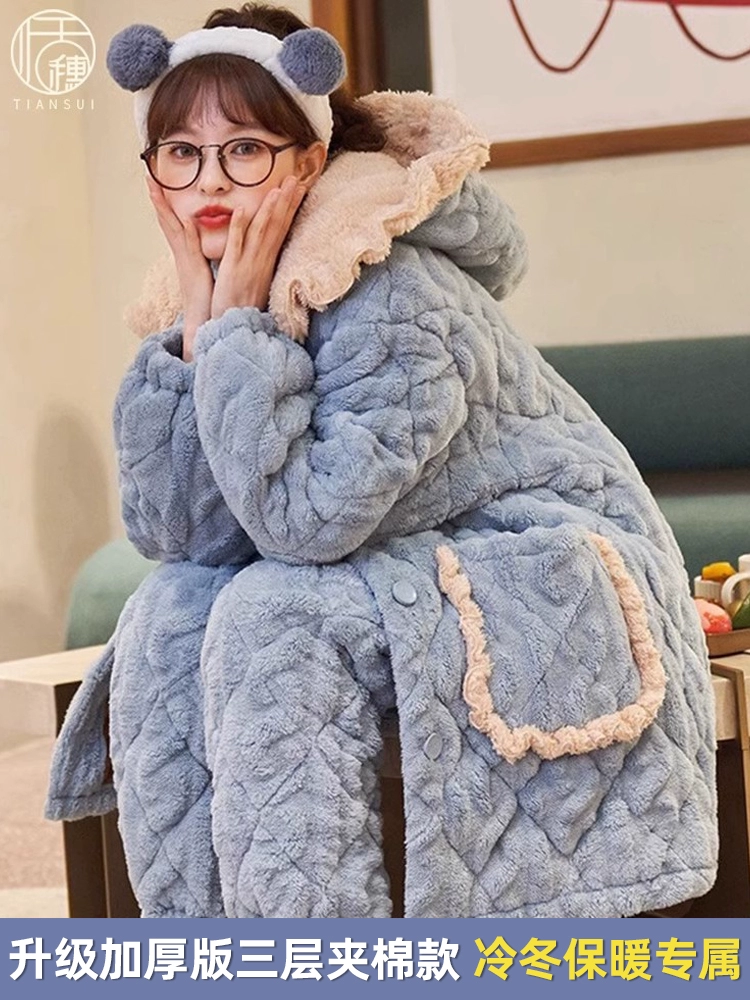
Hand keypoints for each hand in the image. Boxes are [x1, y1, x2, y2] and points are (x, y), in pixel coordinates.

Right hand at [146, 175, 213, 360]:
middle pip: (167, 220)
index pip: (172, 222)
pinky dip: (188, 234)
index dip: (164, 203)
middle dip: (158, 199)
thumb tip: (200, 239)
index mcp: (185, 252)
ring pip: (174, 229)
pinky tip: (187, 220)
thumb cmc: (208, 297)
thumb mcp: (203, 269)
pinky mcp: (195, 270)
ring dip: (165, 210)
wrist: (205, 321)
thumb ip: (200, 253)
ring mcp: (186, 261)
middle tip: (148, 177)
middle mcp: (182, 253)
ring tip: (156, 189)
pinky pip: (191, 249)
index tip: (157, 184)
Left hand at [210, 176, 306, 319]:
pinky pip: (237, 245)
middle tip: (296, 179)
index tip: (299, 189)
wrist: (236, 329)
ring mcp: (249, 264)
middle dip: (287, 202)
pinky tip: (243, 209)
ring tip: (279, 188)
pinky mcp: (233, 270)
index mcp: (267, 261)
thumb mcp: (256, 282)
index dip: (290, 208)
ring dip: (270, 209)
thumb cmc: (244, 307)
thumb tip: (268, 251)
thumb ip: (261, 264)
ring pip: (261, 231)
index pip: (282, 229)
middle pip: (277, 226)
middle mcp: (262, 260)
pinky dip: (240, 227)